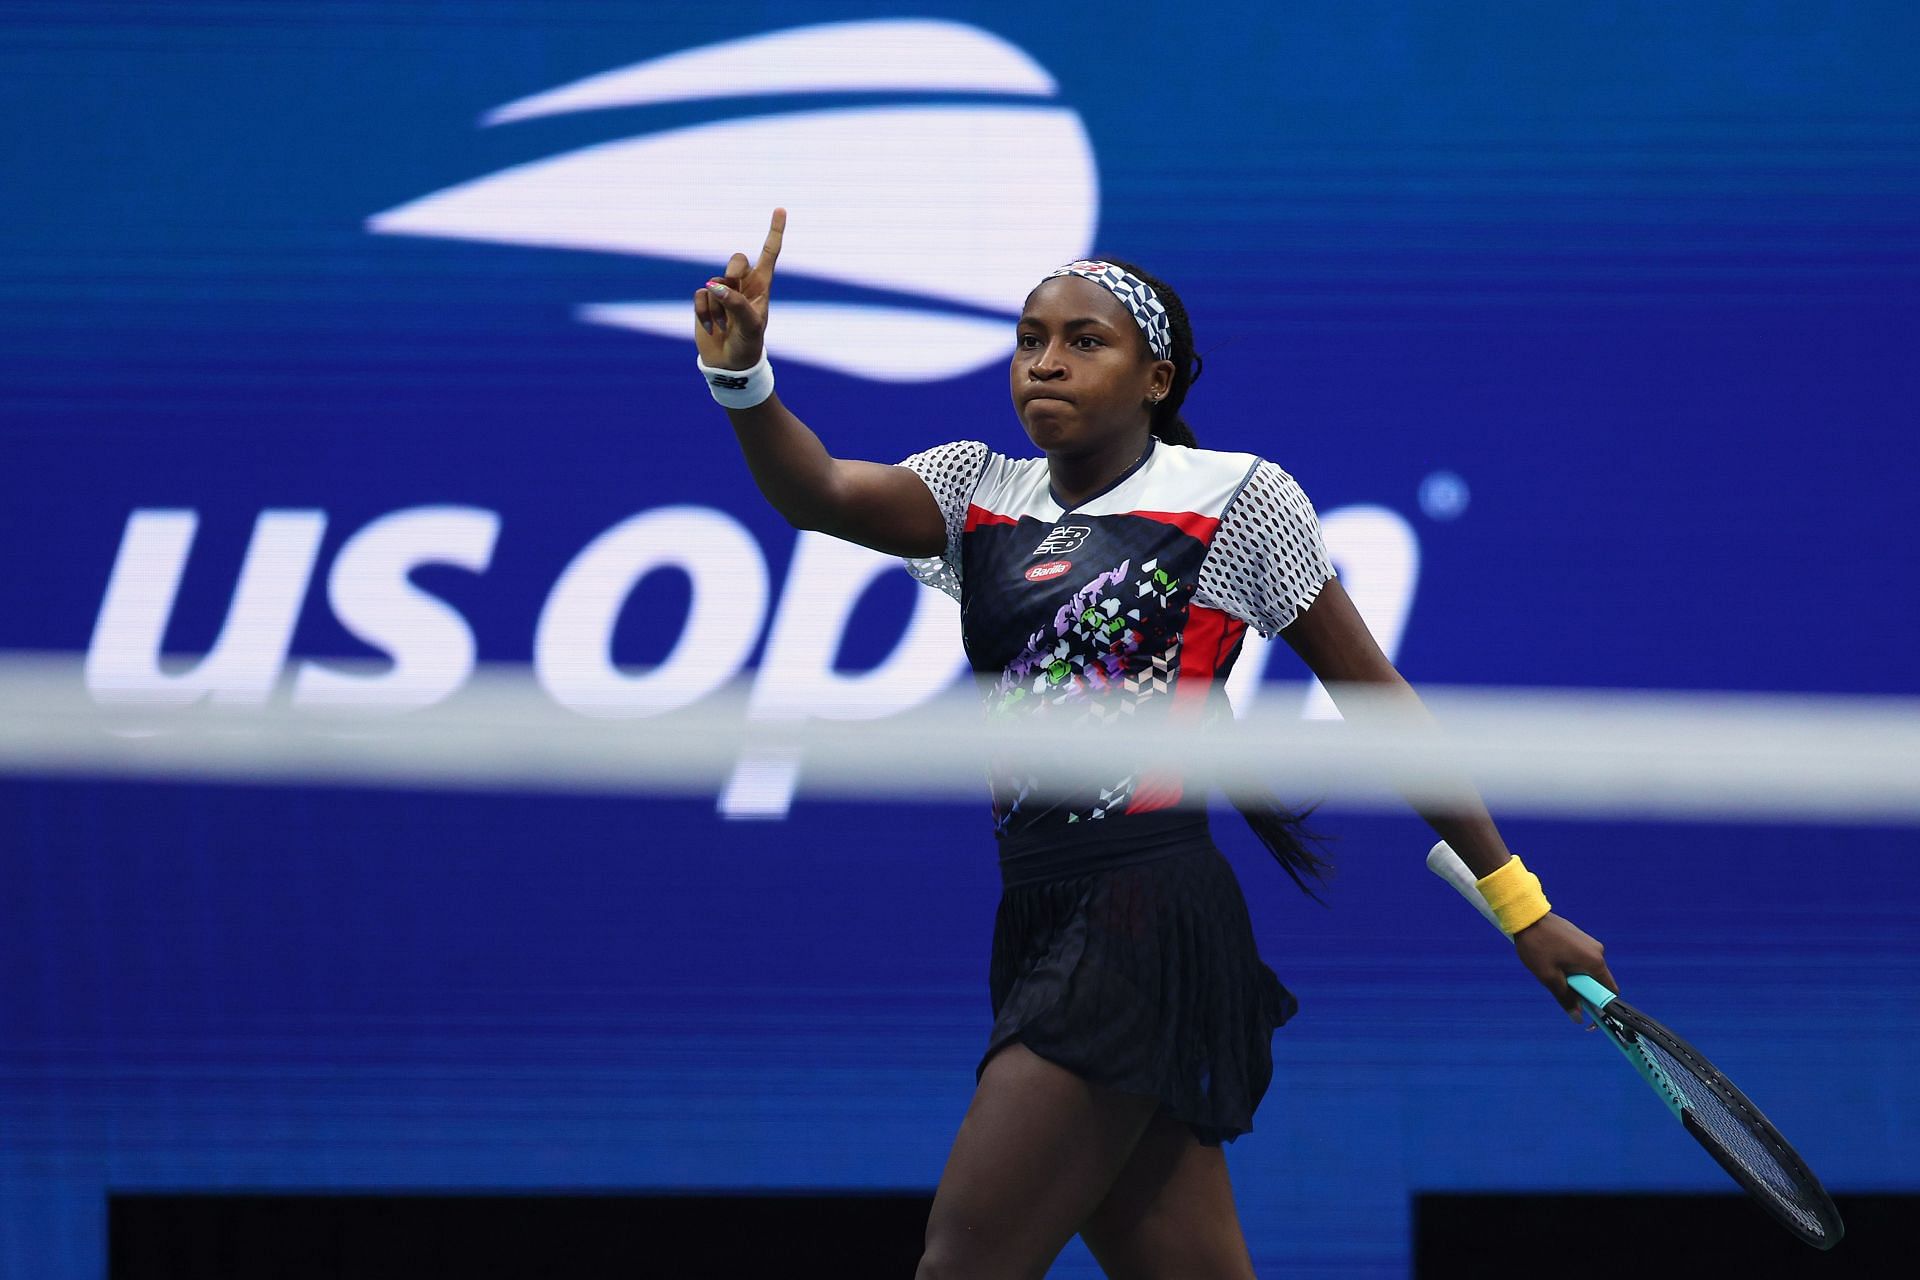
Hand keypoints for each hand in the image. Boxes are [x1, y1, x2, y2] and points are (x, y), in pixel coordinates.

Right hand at [693, 207, 784, 370]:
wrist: (729, 365)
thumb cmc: (748, 344)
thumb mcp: (749, 325)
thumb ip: (735, 303)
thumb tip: (713, 286)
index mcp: (762, 286)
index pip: (769, 253)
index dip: (774, 232)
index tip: (781, 209)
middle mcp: (742, 285)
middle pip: (736, 260)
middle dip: (732, 272)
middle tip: (732, 290)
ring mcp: (722, 292)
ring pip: (714, 282)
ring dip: (718, 306)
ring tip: (725, 325)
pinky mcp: (705, 301)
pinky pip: (700, 295)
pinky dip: (704, 312)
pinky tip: (712, 327)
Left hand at [1512, 912, 1616, 1025]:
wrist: (1528, 917)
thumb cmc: (1538, 947)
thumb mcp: (1550, 978)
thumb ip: (1566, 999)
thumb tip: (1578, 1018)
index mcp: (1595, 963)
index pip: (1610, 992)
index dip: (1602, 1007)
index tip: (1589, 1015)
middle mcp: (1598, 952)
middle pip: (1599, 982)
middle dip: (1583, 992)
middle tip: (1562, 991)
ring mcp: (1590, 943)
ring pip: (1588, 971)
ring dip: (1575, 979)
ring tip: (1553, 973)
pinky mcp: (1581, 938)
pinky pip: (1582, 960)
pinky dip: (1572, 967)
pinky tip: (1553, 962)